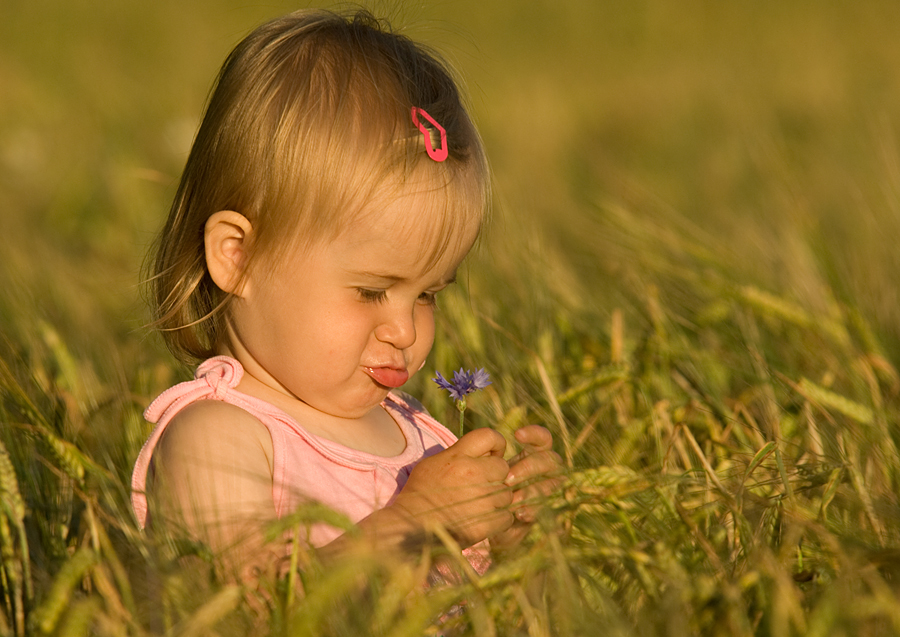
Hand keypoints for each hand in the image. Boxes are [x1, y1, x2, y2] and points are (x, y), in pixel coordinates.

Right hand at [391, 428, 513, 548]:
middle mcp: (472, 473)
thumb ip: (458, 455)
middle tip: (483, 486)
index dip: (497, 443)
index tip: (494, 453)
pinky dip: (499, 519)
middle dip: (497, 476)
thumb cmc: (420, 494)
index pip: (489, 436)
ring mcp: (481, 498)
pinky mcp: (486, 522)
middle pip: (503, 467)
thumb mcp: (432, 464)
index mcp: (458, 456)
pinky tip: (483, 520)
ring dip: (498, 500)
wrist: (410, 527)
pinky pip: (507, 516)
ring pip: (507, 493)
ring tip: (479, 506)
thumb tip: (484, 452)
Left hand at [490, 425, 562, 552]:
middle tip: (507, 479)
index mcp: (532, 455)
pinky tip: (519, 513)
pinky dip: (534, 510)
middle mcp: (544, 471)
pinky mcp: (544, 512)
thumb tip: (495, 455)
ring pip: (552, 484)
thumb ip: (490, 462)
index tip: (517, 435)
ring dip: (532, 490)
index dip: (534, 434)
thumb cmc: (483, 488)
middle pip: (549, 460)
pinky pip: (547, 508)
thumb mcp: (483, 473)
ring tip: (512, 499)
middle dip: (529, 467)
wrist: (483, 522)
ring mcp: (547, 492)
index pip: (542, 439)